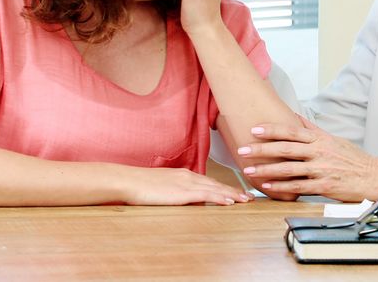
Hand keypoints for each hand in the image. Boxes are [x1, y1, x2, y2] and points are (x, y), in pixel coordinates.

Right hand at [124, 167, 252, 205]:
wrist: (128, 181)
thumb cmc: (139, 185)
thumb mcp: (161, 187)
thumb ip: (173, 191)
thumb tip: (181, 200)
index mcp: (183, 174)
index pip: (209, 181)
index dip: (224, 187)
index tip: (236, 192)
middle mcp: (188, 176)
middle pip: (216, 184)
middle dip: (233, 190)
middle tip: (248, 196)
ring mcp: (186, 183)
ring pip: (215, 188)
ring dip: (232, 194)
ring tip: (246, 200)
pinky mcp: (183, 192)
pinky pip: (207, 195)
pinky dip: (220, 197)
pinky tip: (230, 202)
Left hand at [238, 117, 377, 201]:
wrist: (375, 176)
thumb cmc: (354, 159)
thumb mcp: (334, 139)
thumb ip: (312, 129)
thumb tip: (295, 116)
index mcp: (320, 140)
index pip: (292, 131)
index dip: (271, 130)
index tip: (254, 129)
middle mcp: (319, 152)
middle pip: (285, 148)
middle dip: (261, 149)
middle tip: (242, 150)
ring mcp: (321, 169)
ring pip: (289, 168)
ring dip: (267, 170)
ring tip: (249, 170)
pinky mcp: (324, 186)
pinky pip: (299, 186)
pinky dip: (282, 187)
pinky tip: (269, 187)